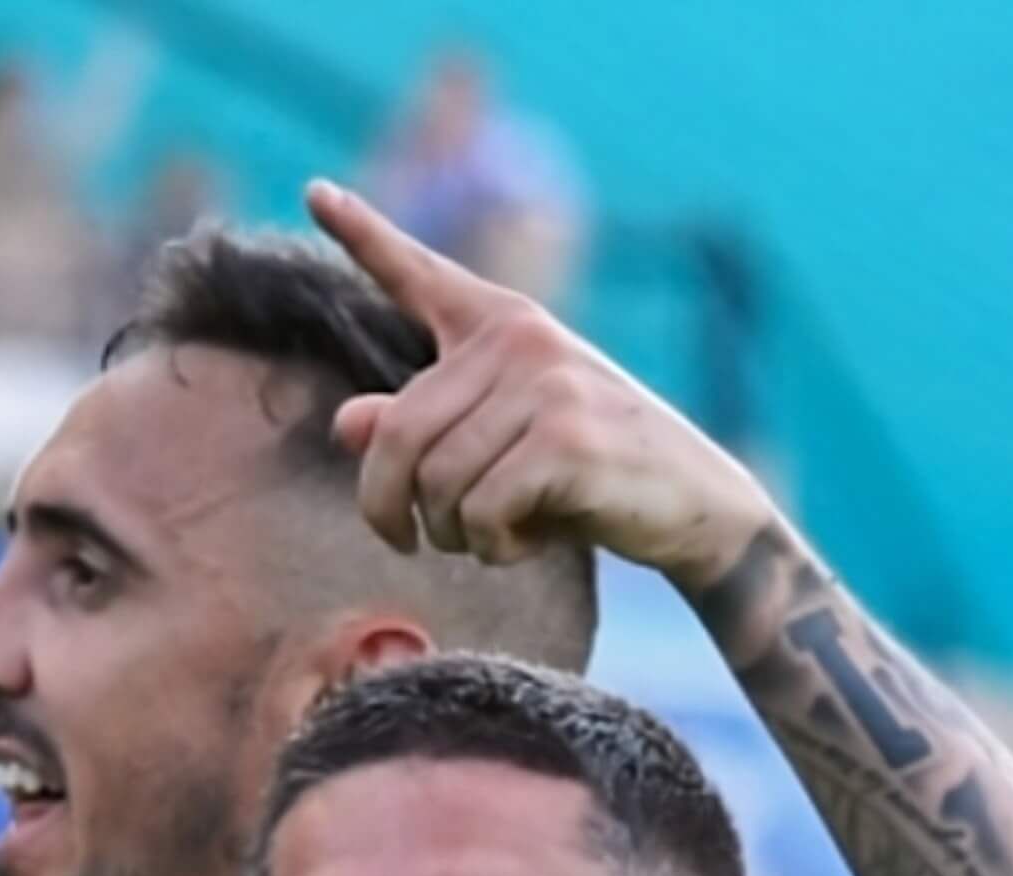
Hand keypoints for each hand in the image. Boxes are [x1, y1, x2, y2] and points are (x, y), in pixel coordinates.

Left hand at [306, 179, 774, 596]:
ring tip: (490, 536)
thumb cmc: (589, 478)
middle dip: (389, 505)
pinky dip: (491, 546)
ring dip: (450, 533)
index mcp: (501, 323)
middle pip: (398, 433)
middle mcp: (520, 337)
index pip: (420, 275)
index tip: (315, 192)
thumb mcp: (499, 448)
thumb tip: (347, 421)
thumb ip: (424, 430)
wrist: (697, 505)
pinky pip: (482, 510)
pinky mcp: (567, 438)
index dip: (364, 235)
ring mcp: (547, 382)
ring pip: (436, 481)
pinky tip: (524, 542)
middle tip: (407, 540)